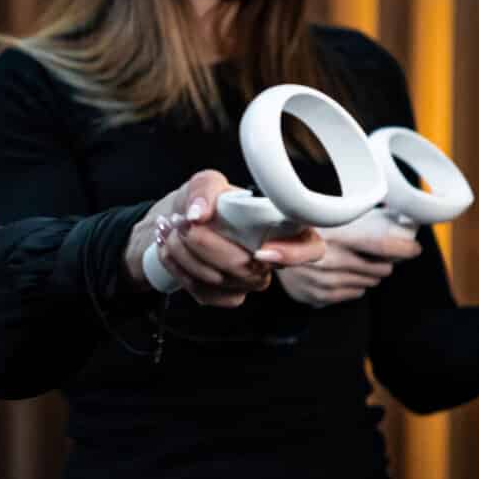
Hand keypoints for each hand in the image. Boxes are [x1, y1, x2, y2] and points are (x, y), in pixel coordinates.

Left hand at [123, 169, 328, 308]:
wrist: (179, 223)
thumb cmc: (205, 203)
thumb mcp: (206, 182)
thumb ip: (205, 190)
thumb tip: (199, 213)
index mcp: (282, 229)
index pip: (310, 249)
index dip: (292, 255)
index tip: (261, 250)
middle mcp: (270, 259)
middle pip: (246, 266)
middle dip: (205, 243)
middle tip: (182, 222)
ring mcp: (249, 282)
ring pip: (219, 279)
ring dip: (184, 253)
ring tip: (169, 228)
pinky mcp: (226, 296)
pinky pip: (203, 291)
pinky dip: (178, 267)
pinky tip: (168, 247)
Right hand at [276, 219, 421, 308]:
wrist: (266, 250)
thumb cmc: (301, 229)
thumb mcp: (325, 217)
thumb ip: (354, 218)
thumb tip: (393, 214)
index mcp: (333, 235)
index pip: (381, 245)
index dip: (404, 248)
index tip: (414, 248)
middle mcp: (330, 260)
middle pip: (380, 268)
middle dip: (383, 262)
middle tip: (375, 254)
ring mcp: (325, 282)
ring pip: (370, 282)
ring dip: (368, 273)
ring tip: (353, 262)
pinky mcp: (320, 297)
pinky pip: (354, 293)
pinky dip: (353, 284)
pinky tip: (341, 273)